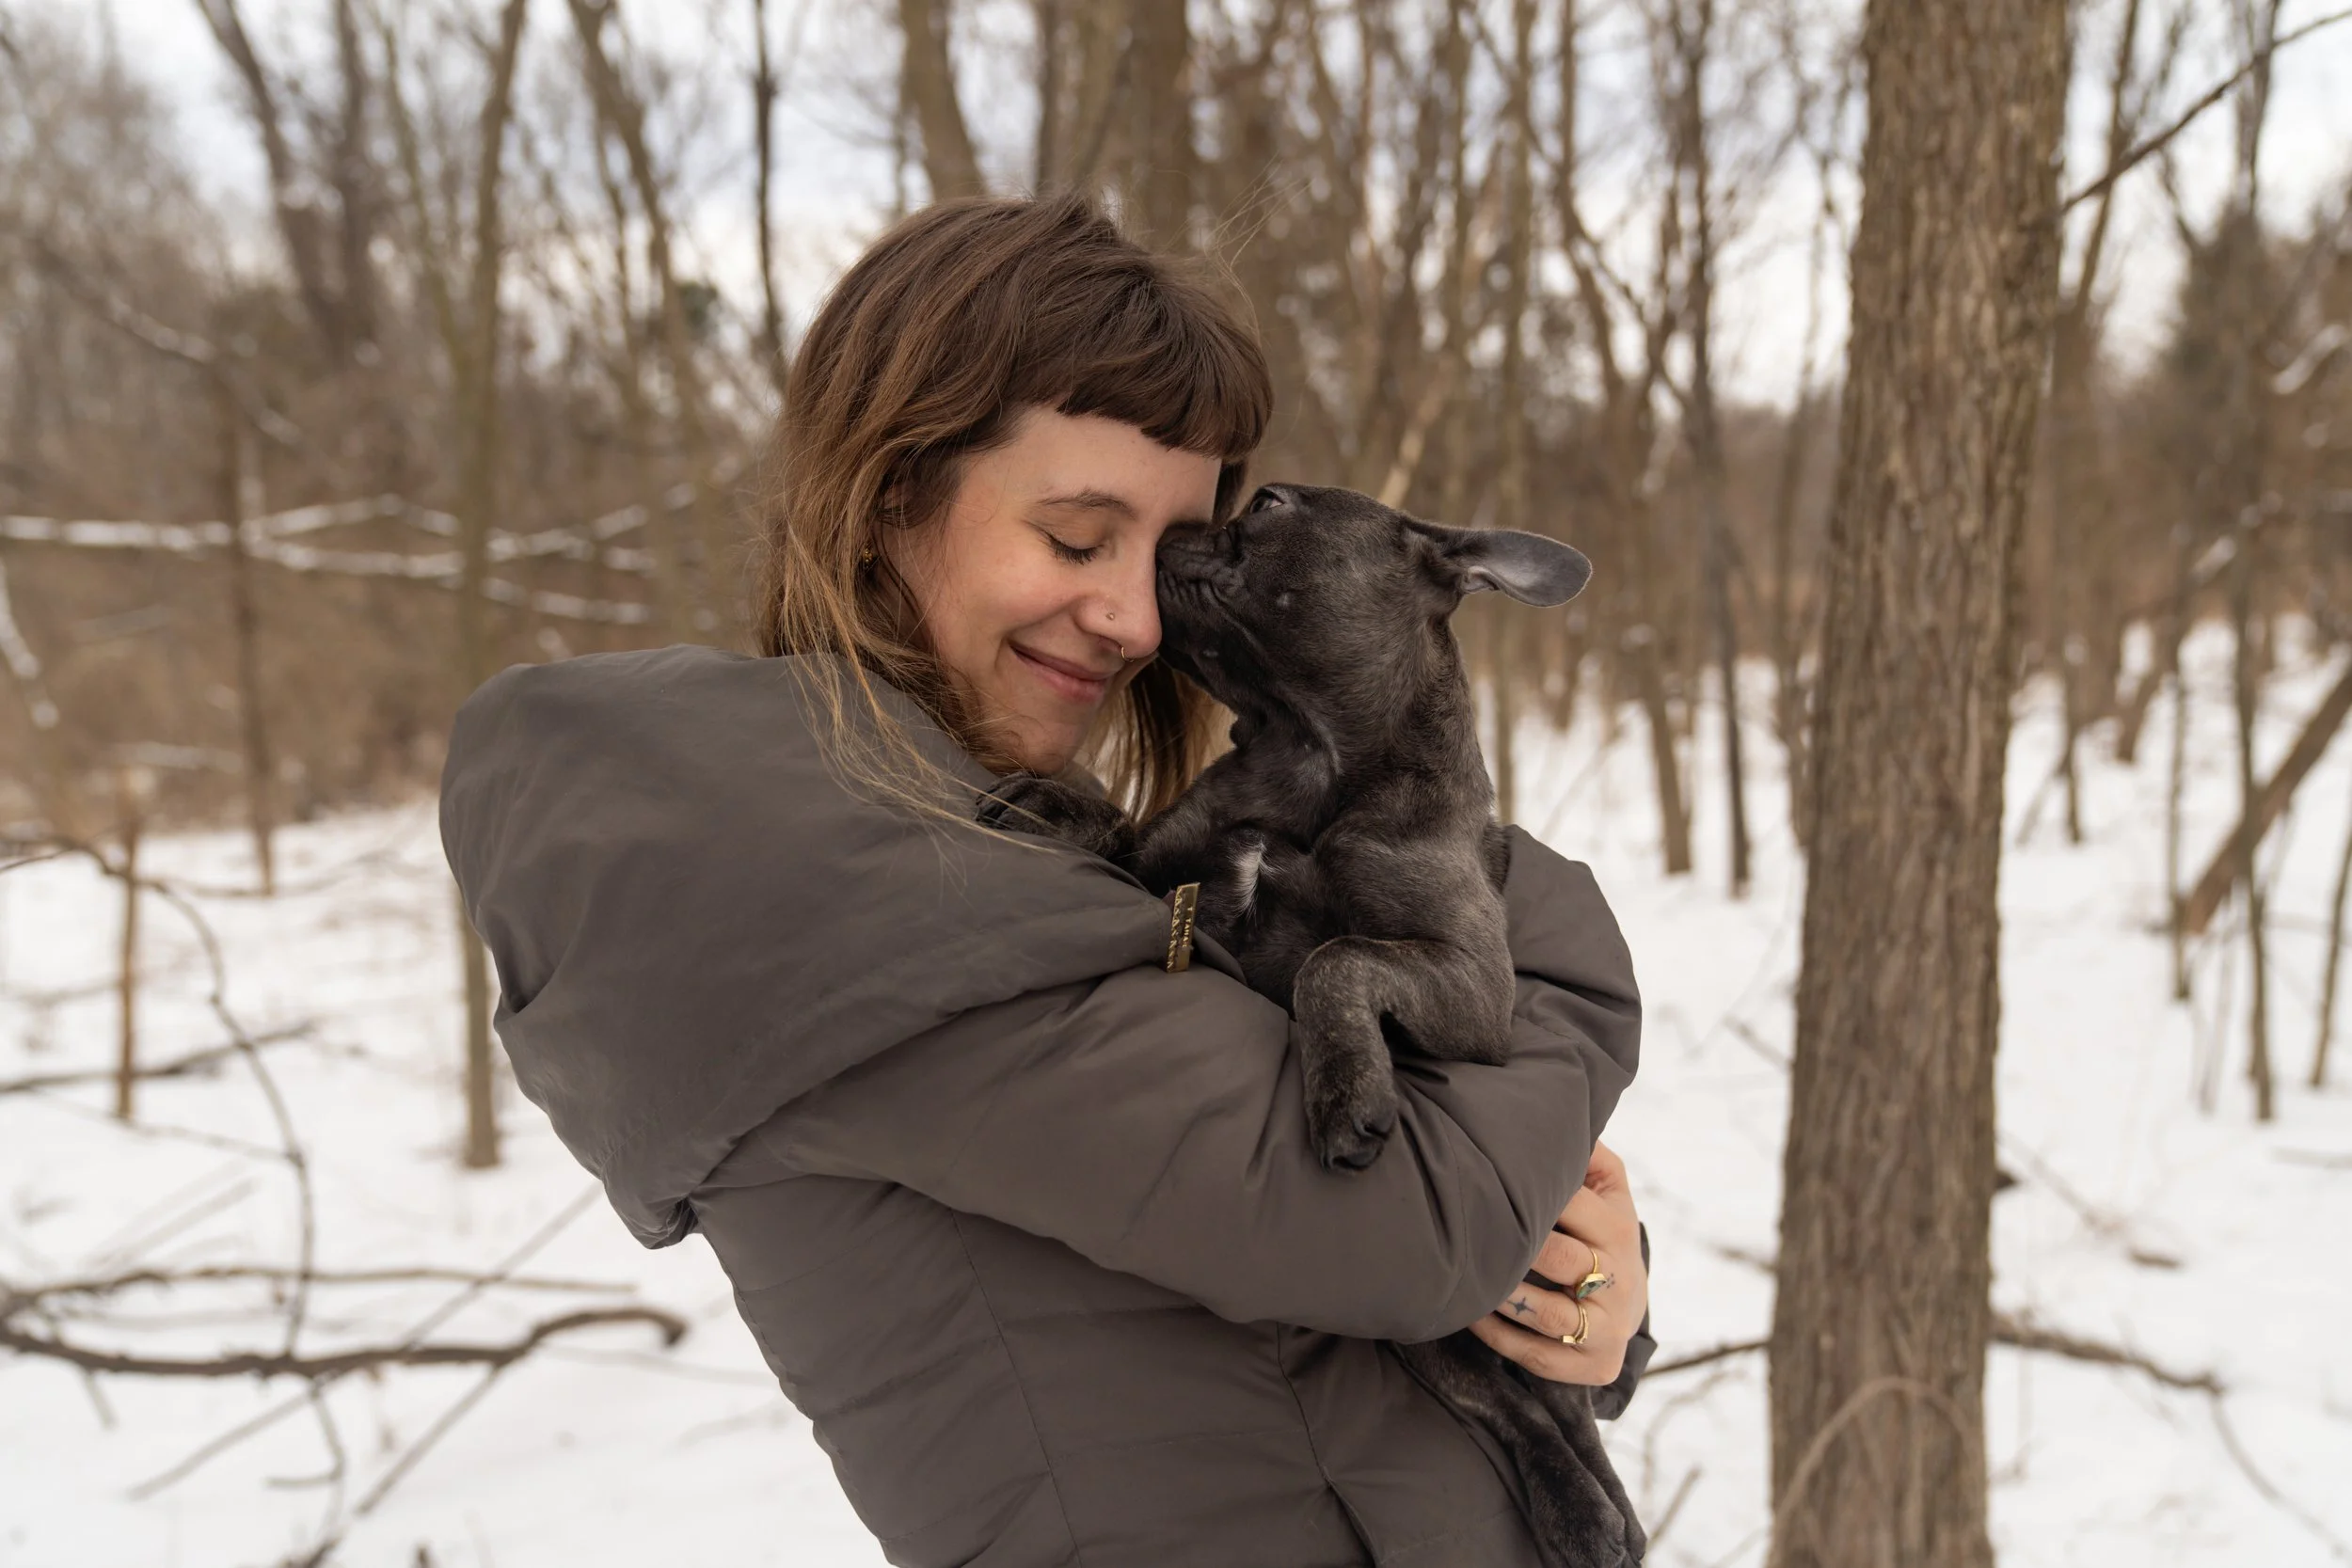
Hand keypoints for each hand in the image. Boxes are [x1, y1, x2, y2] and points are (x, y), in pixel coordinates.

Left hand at [1467, 1140, 1647, 1385]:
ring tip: (1469, 1276)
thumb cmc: (1600, 1232)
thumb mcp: (1608, 1189)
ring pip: (1549, 1314)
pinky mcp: (1595, 1365)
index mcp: (1619, 1226)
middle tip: (1468, 1230)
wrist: (1629, 1304)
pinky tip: (1470, 1315)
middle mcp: (1621, 1277)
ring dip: (1503, 1295)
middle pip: (1560, 1258)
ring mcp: (1609, 1327)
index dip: (1528, 1193)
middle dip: (1515, 1247)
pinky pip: (1539, 1355)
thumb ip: (1587, 1153)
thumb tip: (1555, 1109)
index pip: (1571, 1203)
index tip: (1484, 1181)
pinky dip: (1500, 1337)